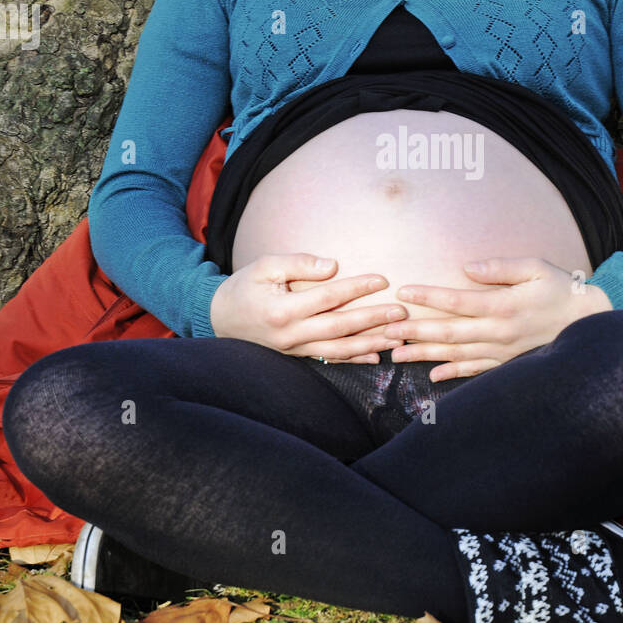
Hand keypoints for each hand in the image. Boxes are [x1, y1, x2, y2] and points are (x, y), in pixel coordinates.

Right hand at [209, 253, 407, 361]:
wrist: (221, 318)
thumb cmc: (245, 286)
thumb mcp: (265, 265)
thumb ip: (299, 263)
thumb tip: (333, 266)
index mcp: (282, 309)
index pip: (327, 297)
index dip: (356, 288)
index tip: (382, 280)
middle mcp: (290, 334)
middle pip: (340, 327)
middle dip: (373, 319)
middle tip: (401, 312)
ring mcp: (294, 349)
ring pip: (339, 349)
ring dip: (371, 344)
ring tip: (397, 336)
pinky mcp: (298, 356)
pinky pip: (330, 359)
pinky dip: (354, 359)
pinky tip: (376, 357)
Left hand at [381, 257, 613, 380]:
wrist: (588, 321)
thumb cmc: (560, 289)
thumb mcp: (536, 267)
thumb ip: (501, 267)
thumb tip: (468, 267)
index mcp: (505, 305)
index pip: (459, 301)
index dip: (429, 296)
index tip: (404, 291)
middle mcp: (500, 332)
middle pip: (450, 332)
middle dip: (415, 331)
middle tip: (386, 330)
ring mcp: (502, 351)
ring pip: (456, 354)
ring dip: (425, 354)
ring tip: (396, 354)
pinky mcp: (507, 362)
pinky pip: (475, 370)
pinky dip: (453, 373)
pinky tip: (432, 375)